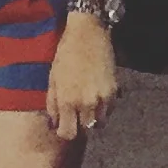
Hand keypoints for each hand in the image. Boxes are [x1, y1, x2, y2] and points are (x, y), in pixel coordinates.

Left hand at [46, 13, 118, 139]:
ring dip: (93, 118)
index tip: (63, 126)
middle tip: (75, 114)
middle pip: (85, 130)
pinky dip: (104, 108)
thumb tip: (54, 123)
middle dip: (79, 125)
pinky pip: (109, 110)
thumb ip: (53, 104)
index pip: (68, 134)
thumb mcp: (53, 78)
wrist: (88, 34)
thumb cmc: (66, 54)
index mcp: (67, 101)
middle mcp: (86, 103)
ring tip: (87, 106)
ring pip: (100, 123)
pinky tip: (97, 96)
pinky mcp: (114, 91)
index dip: (64, 132)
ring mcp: (102, 98)